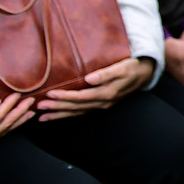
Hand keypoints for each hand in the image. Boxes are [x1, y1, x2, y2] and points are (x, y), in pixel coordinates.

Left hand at [37, 57, 154, 121]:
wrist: (145, 73)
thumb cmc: (132, 67)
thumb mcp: (123, 67)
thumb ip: (107, 73)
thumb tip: (90, 79)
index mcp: (107, 94)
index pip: (81, 97)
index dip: (65, 97)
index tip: (50, 94)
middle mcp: (102, 102)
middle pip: (76, 107)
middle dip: (56, 108)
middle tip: (38, 107)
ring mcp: (101, 105)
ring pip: (77, 112)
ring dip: (59, 115)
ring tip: (42, 117)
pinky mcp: (100, 104)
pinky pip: (81, 112)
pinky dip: (68, 114)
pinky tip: (57, 116)